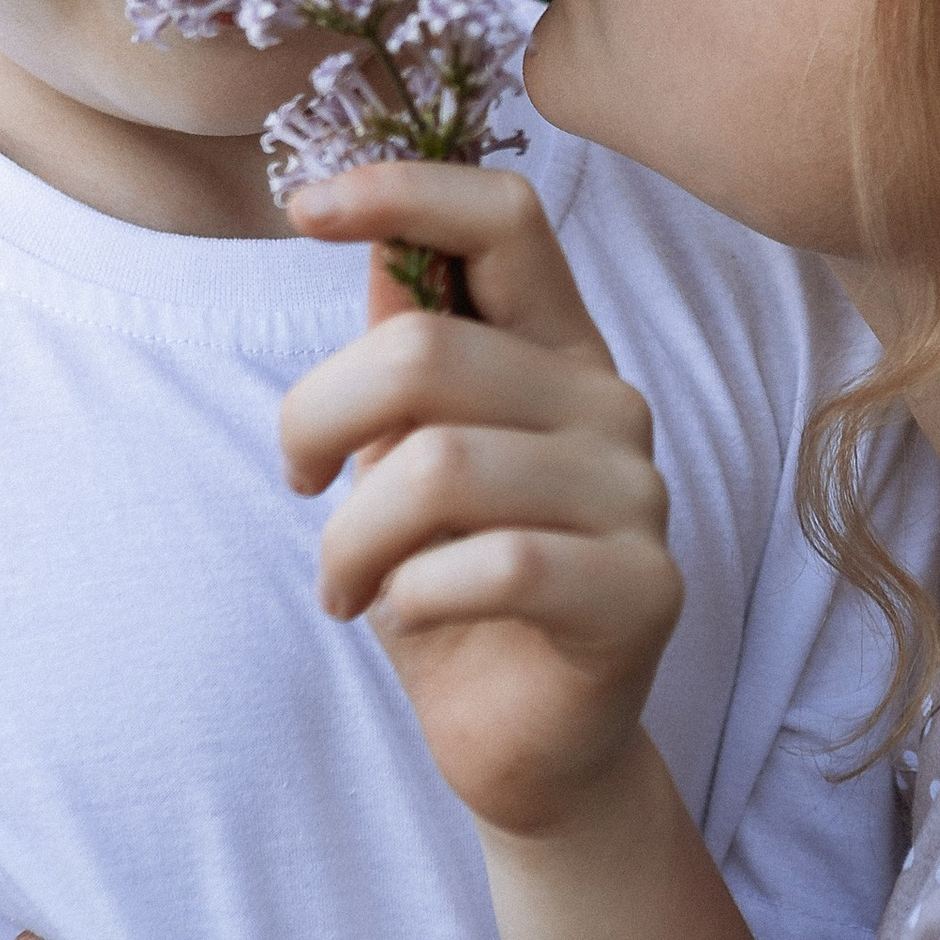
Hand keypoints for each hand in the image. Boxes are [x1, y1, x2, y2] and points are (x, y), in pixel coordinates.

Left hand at [282, 161, 683, 841]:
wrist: (525, 748)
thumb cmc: (452, 588)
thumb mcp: (403, 455)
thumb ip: (406, 350)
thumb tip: (371, 235)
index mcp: (556, 348)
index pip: (506, 217)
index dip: (404, 191)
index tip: (302, 208)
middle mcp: (609, 403)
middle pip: (427, 349)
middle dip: (316, 418)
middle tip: (295, 485)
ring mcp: (638, 495)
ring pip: (441, 464)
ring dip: (353, 536)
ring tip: (343, 585)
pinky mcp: (644, 590)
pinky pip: (495, 564)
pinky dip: (415, 595)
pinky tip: (408, 617)